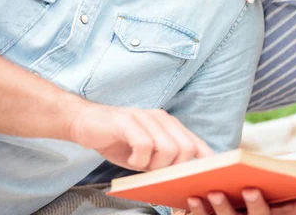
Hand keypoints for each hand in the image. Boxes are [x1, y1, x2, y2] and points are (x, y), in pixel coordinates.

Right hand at [68, 103, 213, 170]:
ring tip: (140, 163)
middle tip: (153, 170)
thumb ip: (164, 161)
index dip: (205, 158)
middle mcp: (162, 119)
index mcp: (170, 125)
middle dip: (173, 167)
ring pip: (168, 148)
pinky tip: (131, 159)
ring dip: (154, 165)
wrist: (85, 123)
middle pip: (186, 148)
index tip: (210, 173)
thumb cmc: (119, 141)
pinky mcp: (128, 121)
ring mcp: (146, 118)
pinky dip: (139, 159)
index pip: (195, 142)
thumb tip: (182, 177)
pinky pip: (144, 145)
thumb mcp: (147, 153)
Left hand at [186, 189, 295, 214]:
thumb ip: (268, 182)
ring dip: (222, 208)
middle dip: (256, 205)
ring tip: (214, 192)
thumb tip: (279, 162)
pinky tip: (192, 198)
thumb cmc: (245, 201)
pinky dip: (198, 211)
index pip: (293, 211)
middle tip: (250, 189)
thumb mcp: (261, 195)